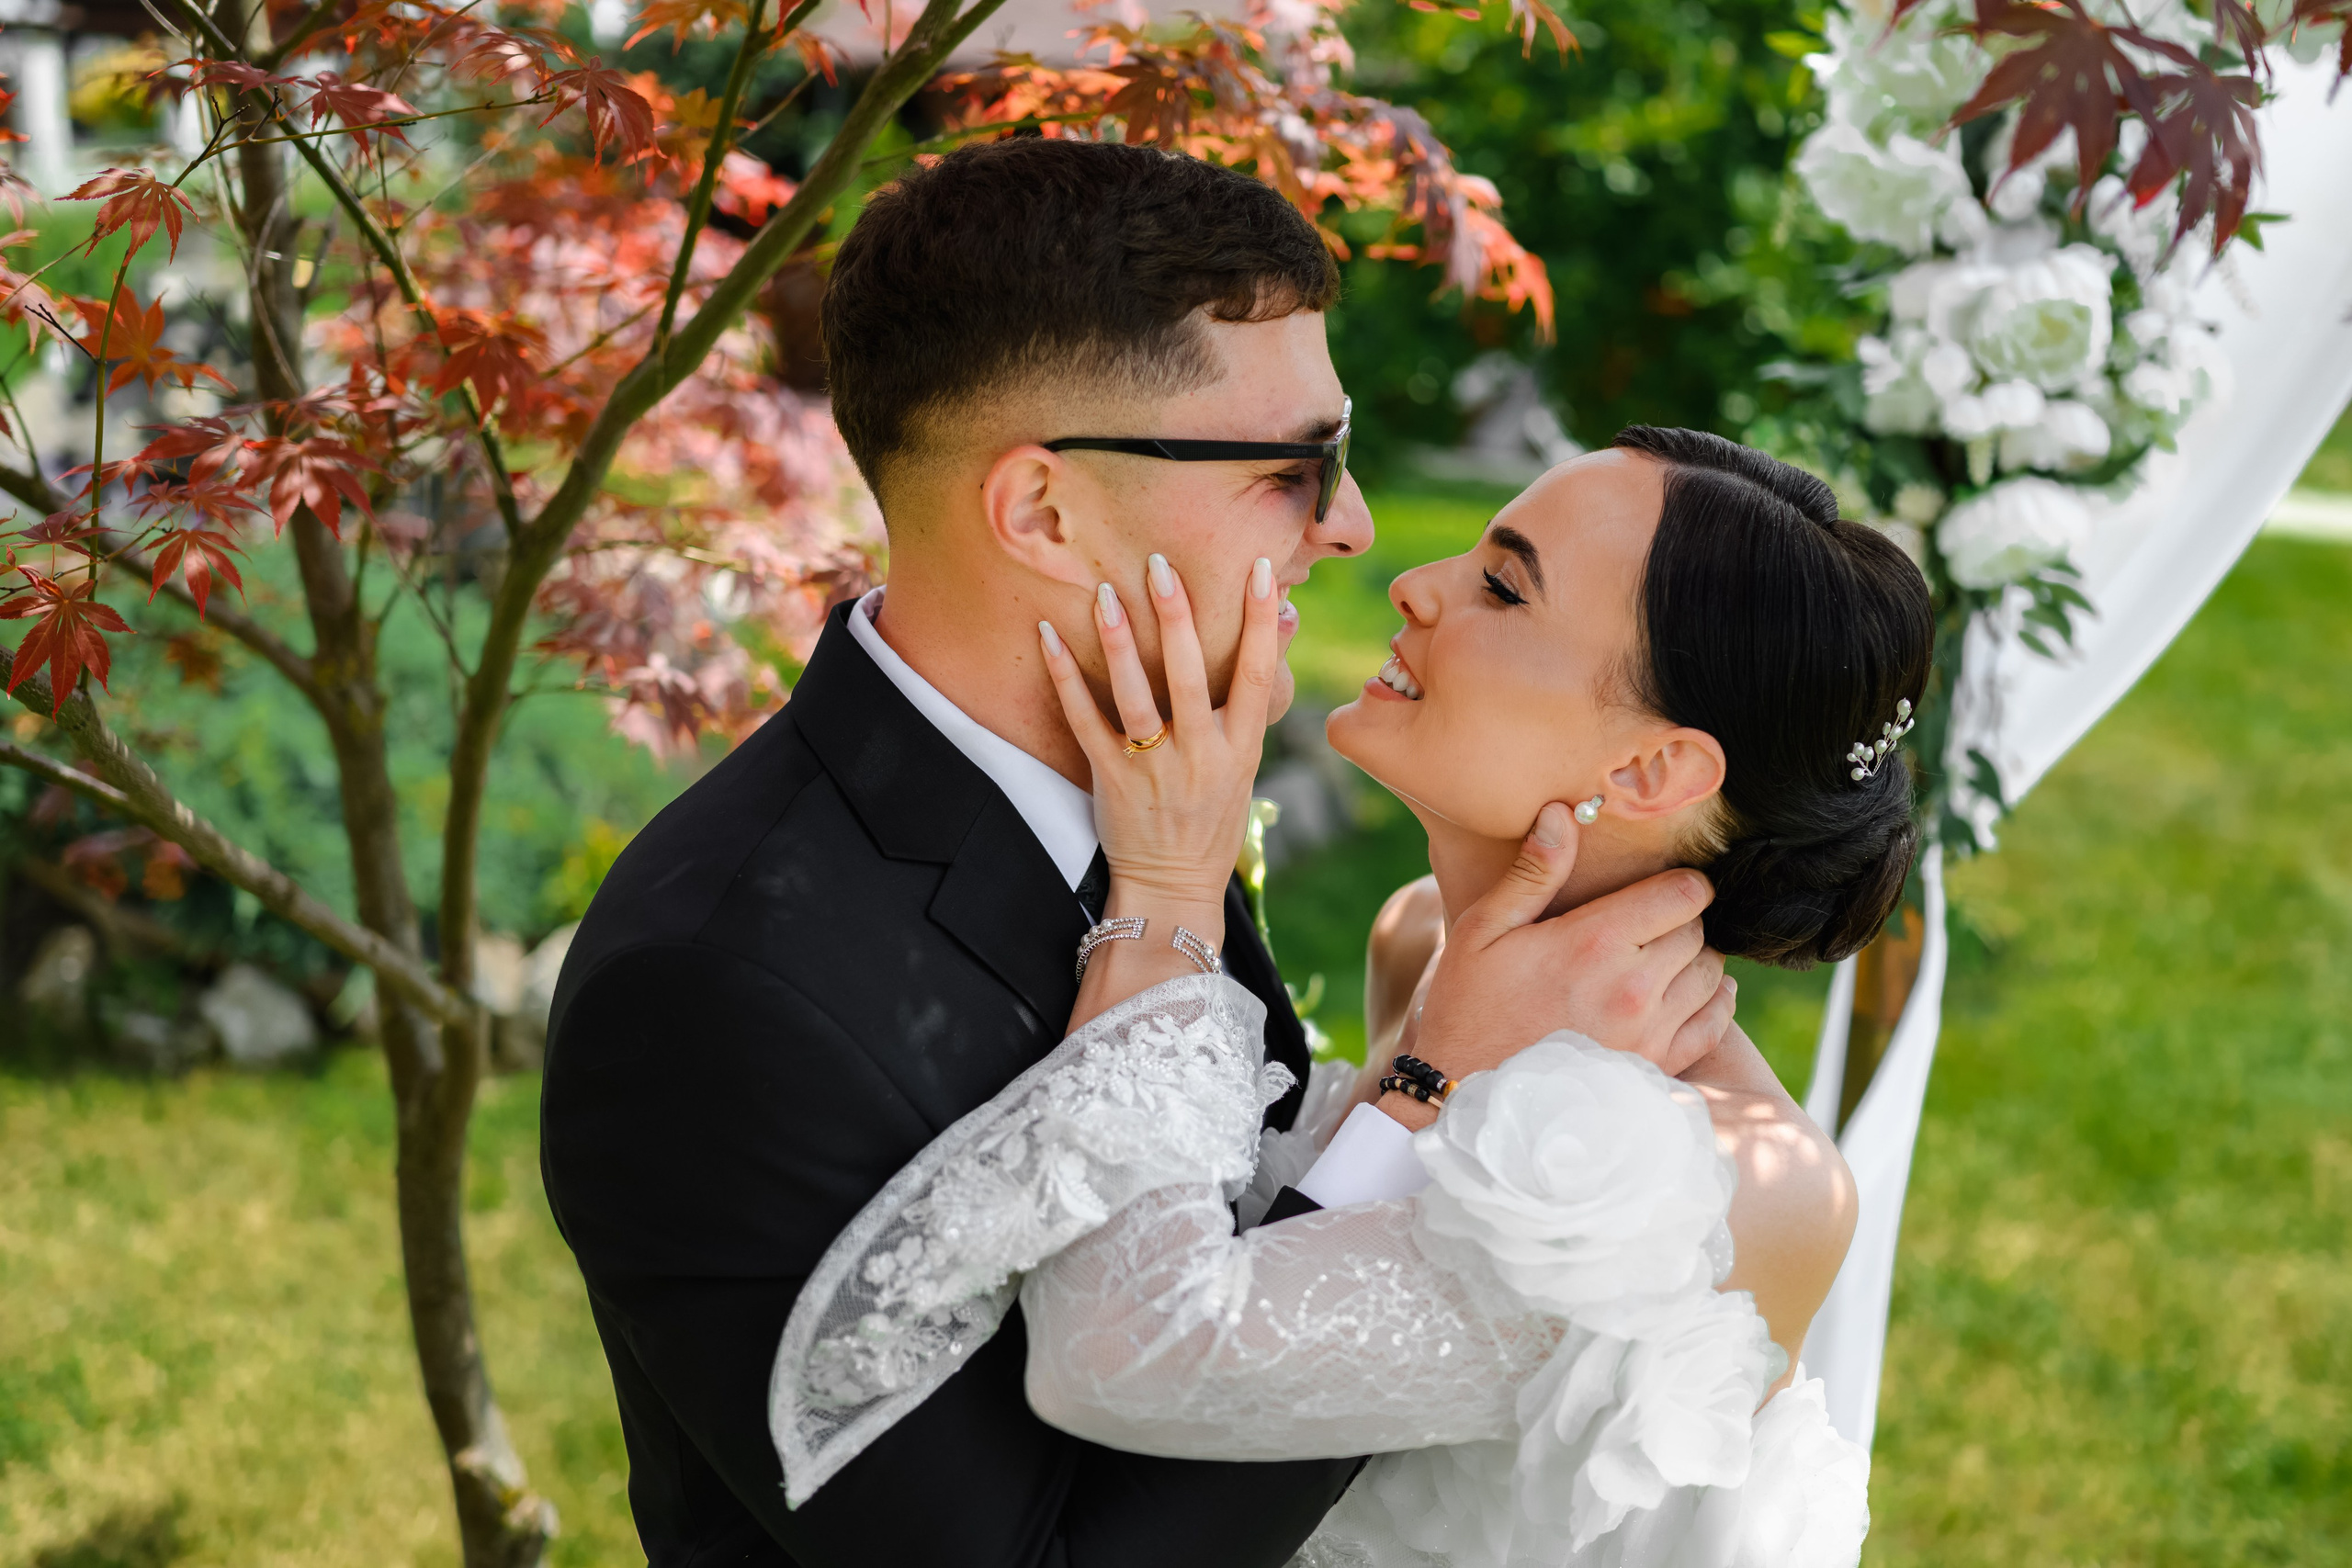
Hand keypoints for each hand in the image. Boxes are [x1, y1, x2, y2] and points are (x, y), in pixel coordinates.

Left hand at [1040, 553, 1280, 1022]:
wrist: (1172, 886)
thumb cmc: (1212, 815)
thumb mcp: (1247, 759)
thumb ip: (1257, 693)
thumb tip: (1288, 620)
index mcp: (1241, 748)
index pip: (1257, 675)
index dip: (1262, 621)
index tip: (1261, 569)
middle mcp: (1200, 755)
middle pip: (1190, 676)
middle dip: (1178, 618)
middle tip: (1161, 565)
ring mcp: (1153, 767)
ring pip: (1135, 696)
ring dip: (1120, 641)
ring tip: (1107, 592)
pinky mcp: (1110, 777)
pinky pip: (1084, 720)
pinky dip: (1065, 677)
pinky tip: (1050, 636)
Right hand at [1394, 802, 1733, 1120]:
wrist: (1466, 1098)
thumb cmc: (1469, 1008)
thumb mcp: (1483, 931)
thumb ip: (1532, 872)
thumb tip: (1563, 812)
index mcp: (1594, 941)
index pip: (1683, 893)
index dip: (1678, 882)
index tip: (1657, 887)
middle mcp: (1633, 986)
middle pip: (1699, 930)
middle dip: (1680, 919)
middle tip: (1646, 925)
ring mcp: (1649, 1032)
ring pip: (1712, 975)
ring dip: (1694, 961)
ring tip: (1659, 960)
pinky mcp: (1656, 1068)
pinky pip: (1714, 1024)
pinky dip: (1712, 1004)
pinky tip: (1685, 996)